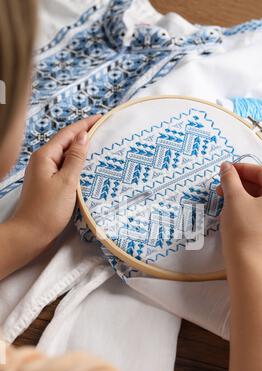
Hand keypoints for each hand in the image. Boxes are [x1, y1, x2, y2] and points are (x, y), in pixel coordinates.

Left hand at [11, 115, 99, 246]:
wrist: (30, 234)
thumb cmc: (48, 210)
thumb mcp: (66, 182)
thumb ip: (75, 158)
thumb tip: (83, 137)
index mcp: (45, 156)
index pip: (68, 134)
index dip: (85, 125)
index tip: (102, 118)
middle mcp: (42, 161)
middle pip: (66, 142)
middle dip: (84, 135)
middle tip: (105, 131)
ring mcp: (43, 172)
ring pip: (66, 156)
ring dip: (81, 150)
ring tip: (100, 146)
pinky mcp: (47, 184)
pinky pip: (64, 168)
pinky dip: (77, 164)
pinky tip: (87, 167)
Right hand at [217, 162, 261, 269]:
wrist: (247, 265)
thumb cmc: (243, 231)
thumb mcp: (234, 199)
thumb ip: (230, 179)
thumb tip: (226, 167)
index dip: (242, 169)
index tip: (226, 169)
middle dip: (241, 183)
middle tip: (222, 184)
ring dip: (243, 195)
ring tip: (224, 196)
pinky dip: (249, 207)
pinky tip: (233, 208)